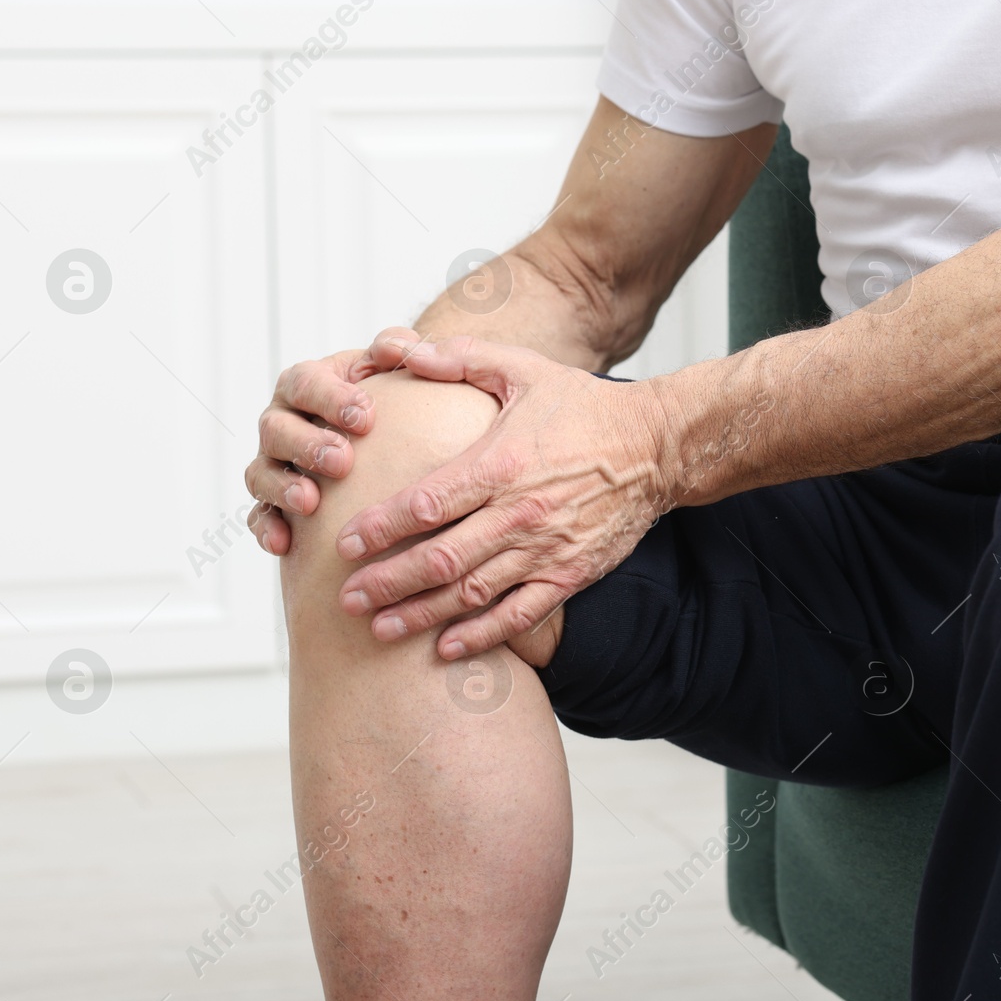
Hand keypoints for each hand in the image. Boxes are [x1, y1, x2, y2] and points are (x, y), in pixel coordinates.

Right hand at [244, 346, 385, 554]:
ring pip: (260, 472)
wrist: (389, 433)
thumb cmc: (392, 397)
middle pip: (276, 428)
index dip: (330, 398)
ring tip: (310, 502)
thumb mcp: (395, 367)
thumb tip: (391, 348)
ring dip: (281, 487)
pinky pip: (260, 516)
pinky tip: (283, 544)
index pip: (306, 383)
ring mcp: (273, 462)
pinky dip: (267, 528)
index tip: (366, 416)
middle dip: (307, 445)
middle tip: (342, 461)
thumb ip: (397, 346)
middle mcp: (282, 420)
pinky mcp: (273, 501)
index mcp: (306, 384)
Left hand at [334, 334, 671, 659]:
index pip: (426, 504)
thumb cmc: (585, 407)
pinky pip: (519, 615)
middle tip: (346, 599)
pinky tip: (445, 649)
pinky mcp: (570, 574)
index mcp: (500, 464)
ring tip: (379, 629)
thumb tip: (403, 351)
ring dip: (422, 614)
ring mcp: (545, 550)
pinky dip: (481, 636)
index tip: (343, 544)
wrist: (656, 446)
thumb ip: (460, 357)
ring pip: (472, 593)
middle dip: (387, 583)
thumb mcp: (523, 368)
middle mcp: (519, 514)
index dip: (380, 528)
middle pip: (440, 560)